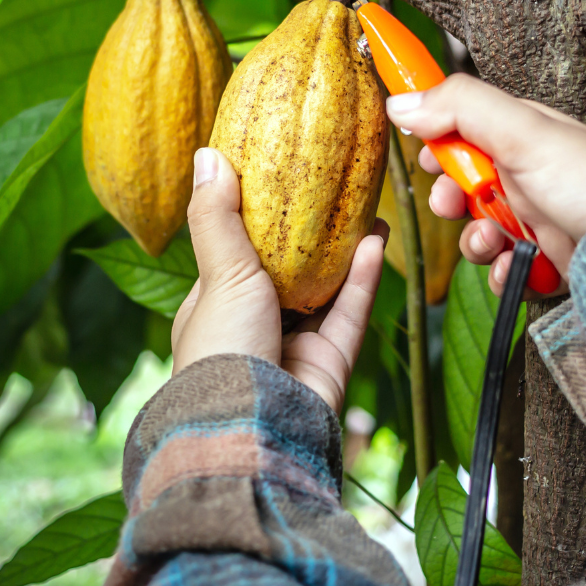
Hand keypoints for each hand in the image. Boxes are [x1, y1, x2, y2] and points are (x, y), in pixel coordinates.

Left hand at [171, 147, 386, 412]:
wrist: (251, 428)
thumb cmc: (221, 349)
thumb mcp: (217, 273)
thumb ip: (216, 216)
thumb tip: (208, 156)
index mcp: (216, 310)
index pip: (235, 257)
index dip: (256, 222)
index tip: (278, 184)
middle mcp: (253, 328)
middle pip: (288, 273)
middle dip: (311, 237)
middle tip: (332, 193)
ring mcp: (292, 347)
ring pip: (325, 291)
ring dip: (346, 252)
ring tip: (366, 210)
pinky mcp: (329, 364)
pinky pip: (349, 313)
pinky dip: (363, 278)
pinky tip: (377, 240)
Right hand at [385, 76, 585, 295]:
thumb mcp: (524, 131)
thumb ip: (461, 107)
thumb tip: (401, 101)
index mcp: (519, 134)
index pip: (462, 129)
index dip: (438, 144)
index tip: (427, 159)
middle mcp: (526, 174)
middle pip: (464, 185)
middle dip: (451, 199)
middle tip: (453, 203)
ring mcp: (537, 218)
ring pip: (480, 230)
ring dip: (475, 240)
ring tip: (491, 241)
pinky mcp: (548, 260)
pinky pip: (506, 269)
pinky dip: (503, 272)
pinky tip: (516, 268)